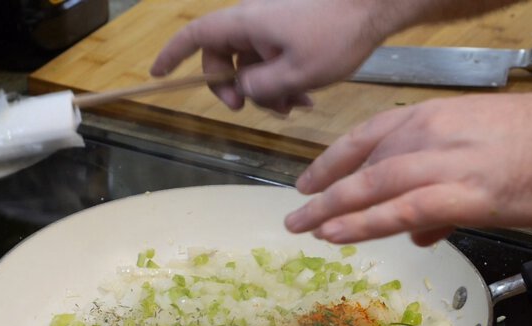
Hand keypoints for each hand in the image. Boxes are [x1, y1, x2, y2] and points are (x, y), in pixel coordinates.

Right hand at [150, 0, 386, 113]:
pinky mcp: (291, 31)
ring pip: (253, 64)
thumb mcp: (295, 73)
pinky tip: (306, 98)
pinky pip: (274, 59)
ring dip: (266, 91)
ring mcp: (273, 26)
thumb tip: (242, 90)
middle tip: (248, 110)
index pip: (196, 36)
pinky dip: (284, 81)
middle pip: (224, 57)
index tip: (158, 73)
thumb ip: (260, 87)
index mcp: (245, 24)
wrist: (374, 5)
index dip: (172, 54)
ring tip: (294, 108)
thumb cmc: (336, 34)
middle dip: (234, 88)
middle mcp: (253, 21)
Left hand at [284, 91, 531, 245]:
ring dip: (333, 210)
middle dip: (322, 193)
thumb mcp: (477, 150)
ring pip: (372, 187)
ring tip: (305, 229)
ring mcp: (442, 164)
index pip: (365, 137)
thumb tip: (418, 231)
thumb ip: (439, 189)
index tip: (308, 181)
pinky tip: (340, 234)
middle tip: (296, 215)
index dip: (331, 161)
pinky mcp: (463, 194)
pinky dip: (365, 223)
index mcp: (428, 118)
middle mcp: (427, 135)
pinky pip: (401, 210)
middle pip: (360, 166)